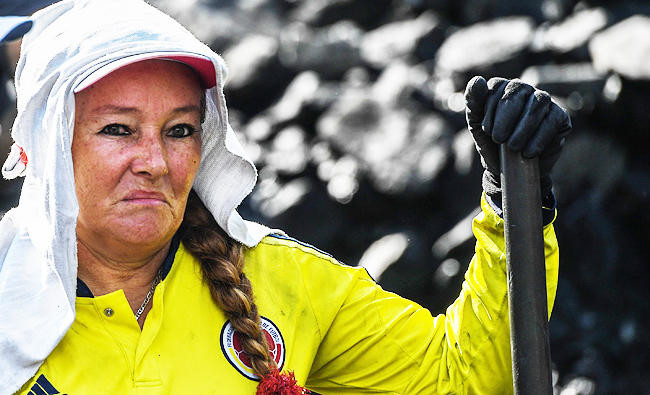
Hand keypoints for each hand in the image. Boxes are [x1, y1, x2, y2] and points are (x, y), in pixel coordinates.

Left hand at [464, 76, 571, 200]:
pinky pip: (552, 120)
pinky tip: (528, 152)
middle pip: (518, 92)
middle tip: (499, 139)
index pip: (497, 87)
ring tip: (512, 147)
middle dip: (505, 119)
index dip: (490, 110)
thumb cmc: (491, 142)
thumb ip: (473, 102)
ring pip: (537, 104)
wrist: (509, 168)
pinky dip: (538, 139)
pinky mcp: (560, 116)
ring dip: (522, 129)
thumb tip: (477, 79)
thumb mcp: (477, 125)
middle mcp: (524, 89)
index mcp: (502, 87)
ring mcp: (544, 101)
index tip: (486, 131)